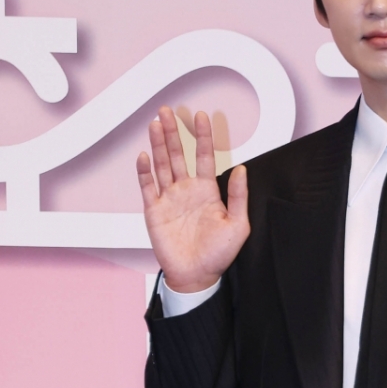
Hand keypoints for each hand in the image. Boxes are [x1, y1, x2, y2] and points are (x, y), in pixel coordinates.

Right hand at [136, 106, 249, 292]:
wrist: (197, 276)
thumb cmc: (218, 255)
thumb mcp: (238, 225)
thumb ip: (238, 197)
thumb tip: (241, 169)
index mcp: (206, 191)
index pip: (203, 156)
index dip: (202, 136)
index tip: (202, 115)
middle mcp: (186, 190)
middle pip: (177, 154)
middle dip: (173, 132)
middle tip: (167, 110)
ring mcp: (168, 199)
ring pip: (161, 165)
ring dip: (158, 144)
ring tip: (155, 124)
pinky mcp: (154, 211)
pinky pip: (147, 187)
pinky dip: (145, 172)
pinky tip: (145, 156)